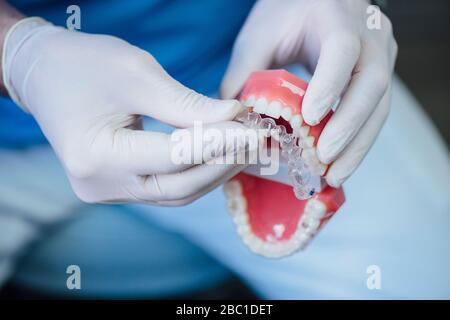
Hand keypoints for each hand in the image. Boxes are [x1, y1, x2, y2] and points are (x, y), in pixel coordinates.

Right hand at [3, 18, 249, 204]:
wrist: (45, 74)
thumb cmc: (83, 65)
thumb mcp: (137, 74)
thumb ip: (187, 103)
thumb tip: (235, 116)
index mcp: (96, 155)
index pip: (176, 156)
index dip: (220, 142)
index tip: (253, 127)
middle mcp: (100, 185)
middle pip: (180, 185)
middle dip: (223, 164)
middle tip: (256, 141)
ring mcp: (107, 191)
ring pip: (176, 192)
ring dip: (213, 172)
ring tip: (244, 148)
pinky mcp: (117, 187)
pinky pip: (165, 187)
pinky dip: (194, 173)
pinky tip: (218, 155)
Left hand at [221, 0, 396, 186]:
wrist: (318, 1)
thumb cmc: (285, 16)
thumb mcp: (258, 37)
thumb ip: (243, 74)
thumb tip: (235, 124)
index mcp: (336, 18)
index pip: (341, 50)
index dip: (329, 85)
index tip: (309, 119)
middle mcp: (369, 36)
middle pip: (372, 84)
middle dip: (348, 128)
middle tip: (323, 160)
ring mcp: (380, 56)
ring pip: (380, 105)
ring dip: (358, 145)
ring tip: (334, 175)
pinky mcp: (379, 76)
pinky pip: (375, 113)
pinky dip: (357, 141)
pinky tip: (339, 164)